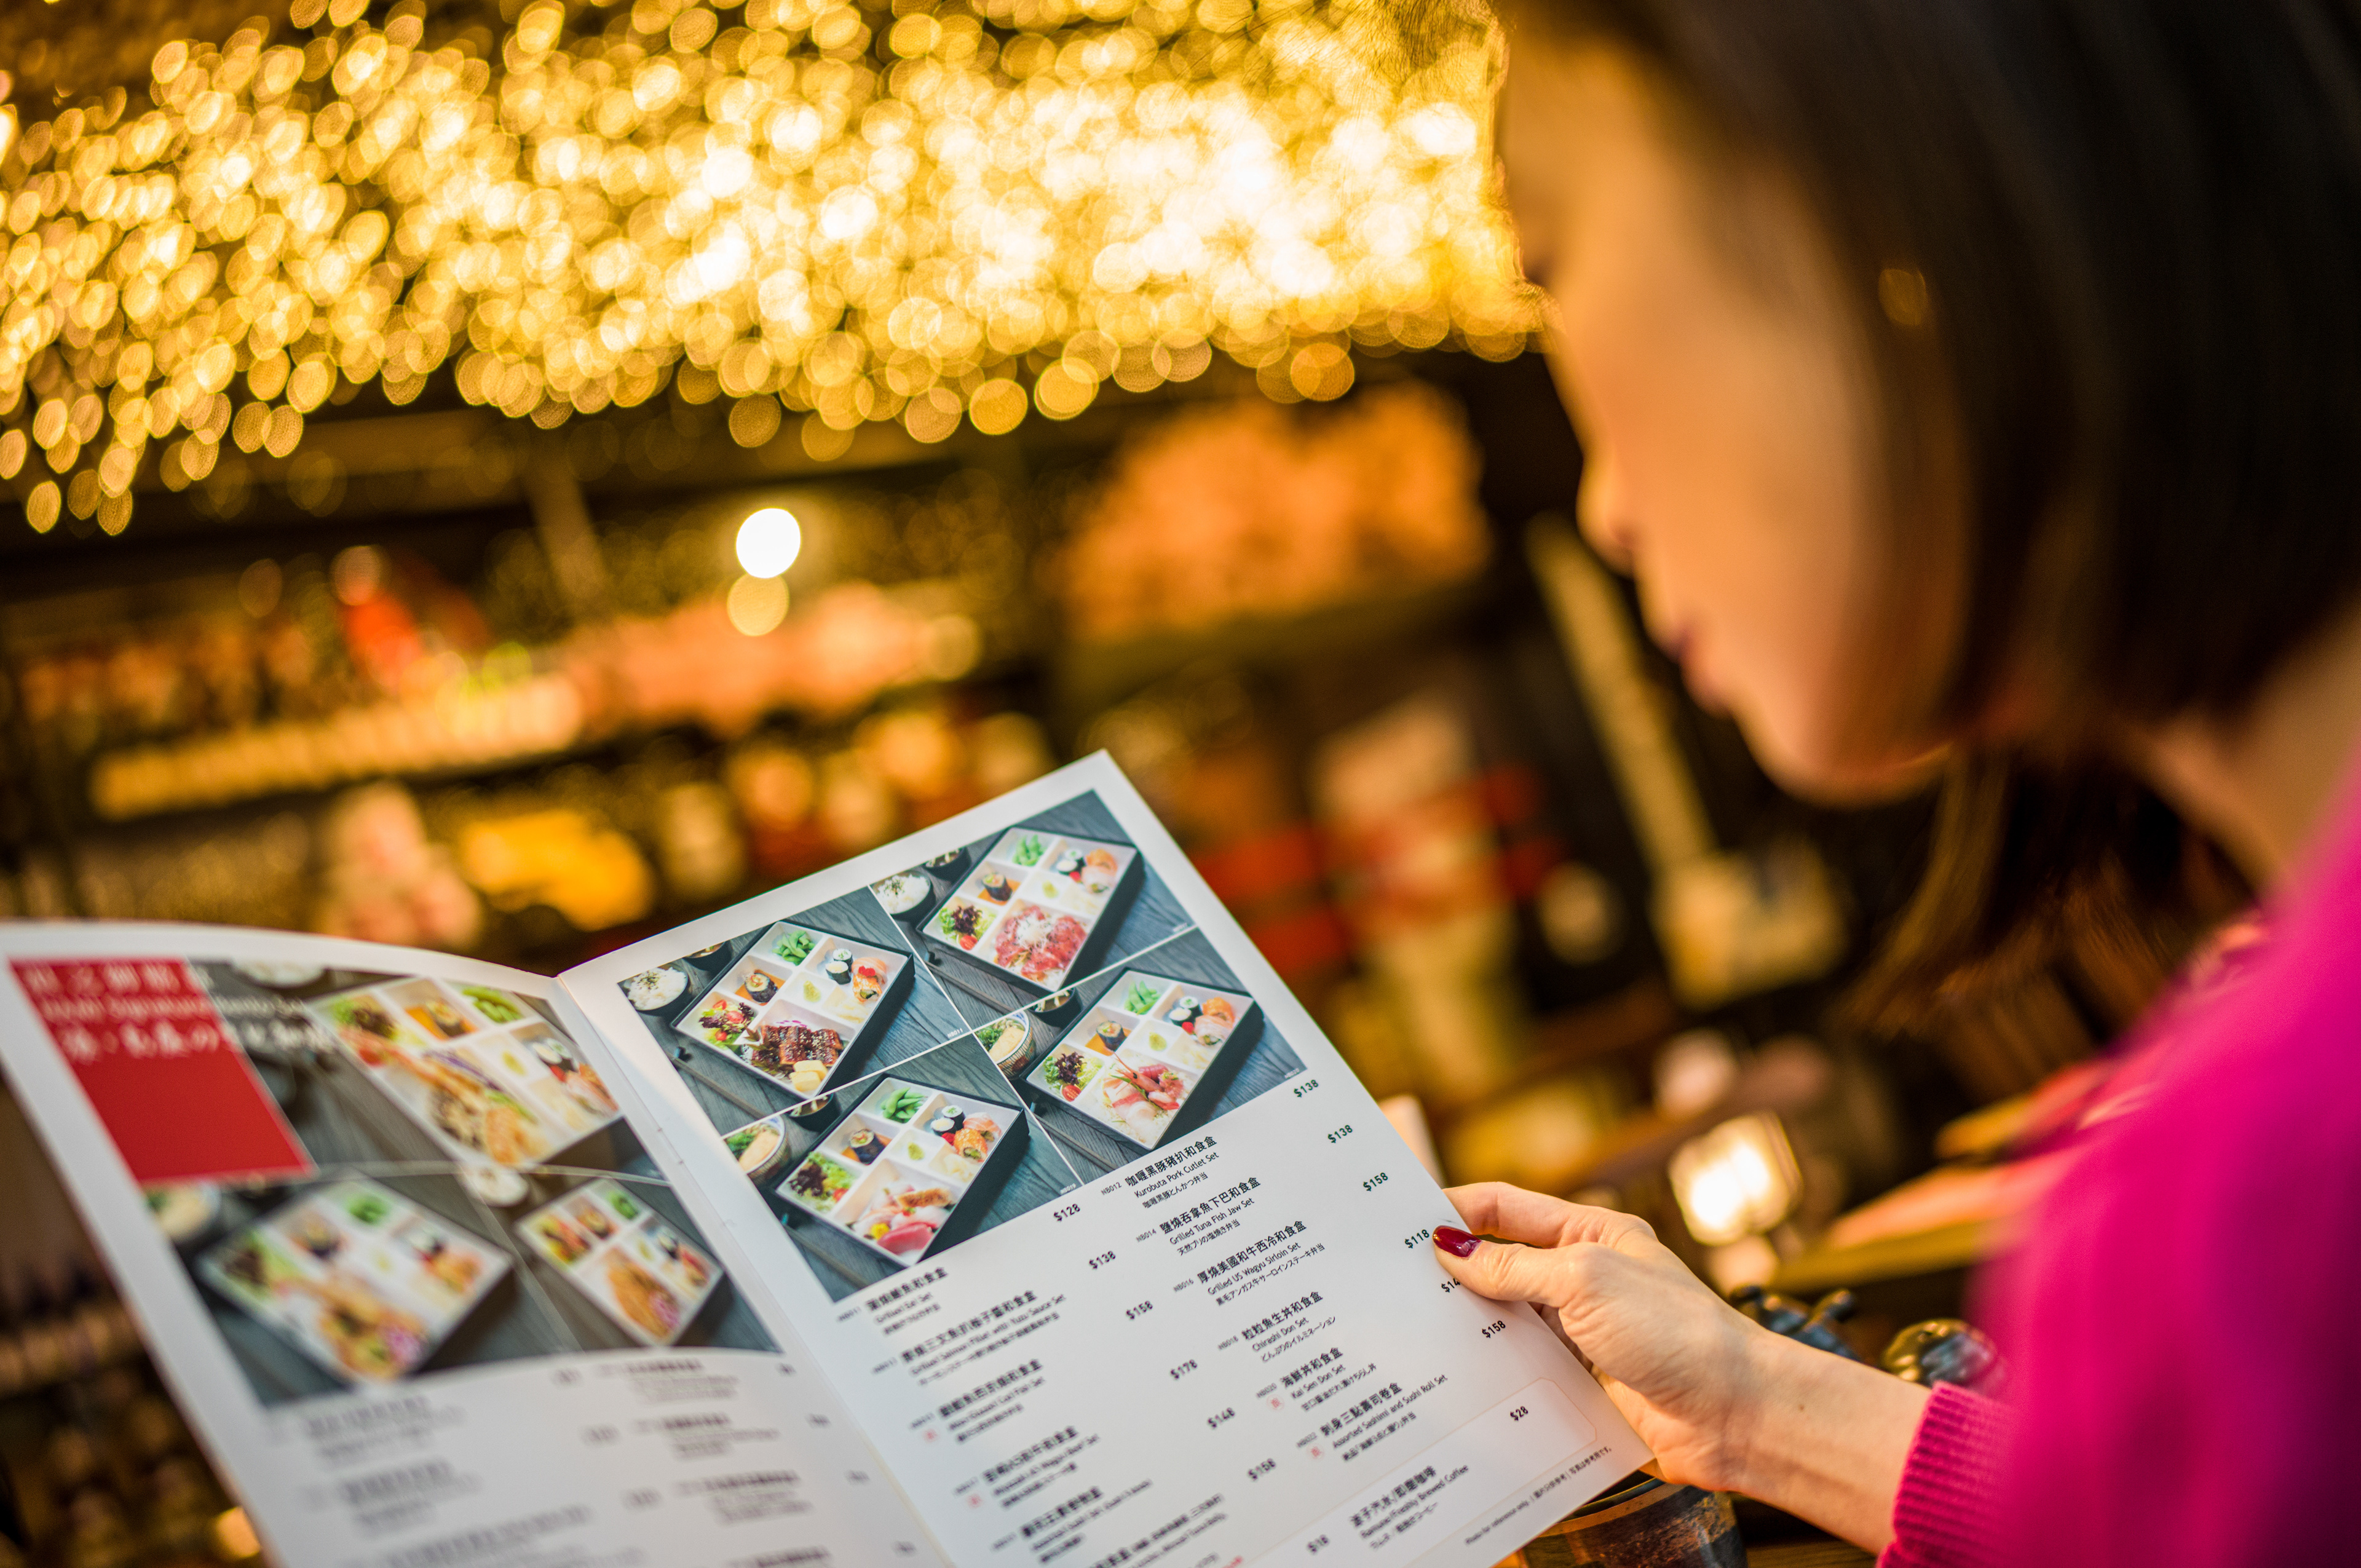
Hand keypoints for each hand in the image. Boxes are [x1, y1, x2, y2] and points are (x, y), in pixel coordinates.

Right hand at [1431, 1182, 1767, 1491]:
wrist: (1734, 1415)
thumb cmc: (1677, 1332)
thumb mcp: (1585, 1281)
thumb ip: (1514, 1267)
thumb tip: (1451, 1250)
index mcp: (1592, 1234)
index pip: (1508, 1209)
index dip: (1457, 1209)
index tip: (1404, 1220)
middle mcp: (1585, 1278)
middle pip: (1502, 1264)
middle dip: (1454, 1270)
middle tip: (1395, 1278)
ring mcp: (1584, 1332)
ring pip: (1508, 1320)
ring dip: (1471, 1325)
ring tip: (1414, 1329)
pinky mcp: (1583, 1381)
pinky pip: (1525, 1369)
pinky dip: (1494, 1371)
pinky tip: (1458, 1376)